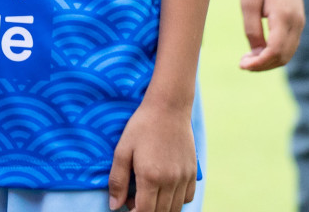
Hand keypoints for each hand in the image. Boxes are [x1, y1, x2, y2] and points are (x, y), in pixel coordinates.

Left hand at [107, 97, 196, 211]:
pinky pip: (188, 197)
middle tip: (134, 198)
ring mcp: (184, 177)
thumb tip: (115, 206)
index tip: (127, 205)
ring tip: (148, 193)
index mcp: (150, 176)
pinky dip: (176, 200)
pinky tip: (165, 188)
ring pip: (176, 208)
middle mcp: (170, 181)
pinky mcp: (193, 172)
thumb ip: (117, 181)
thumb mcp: (122, 150)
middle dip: (145, 211)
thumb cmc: (142, 126)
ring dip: (161, 208)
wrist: (168, 108)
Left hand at [237, 0, 303, 71]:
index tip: (241, 65)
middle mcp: (297, 23)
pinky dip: (276, 52)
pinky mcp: (297, 20)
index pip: (275, 51)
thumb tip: (255, 53)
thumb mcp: (248, 3)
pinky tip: (258, 49)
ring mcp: (300, 22)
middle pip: (283, 56)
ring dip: (269, 60)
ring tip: (248, 59)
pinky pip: (289, 44)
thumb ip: (252, 29)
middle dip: (263, 65)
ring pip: (288, 53)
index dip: (259, 63)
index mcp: (284, 17)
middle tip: (242, 64)